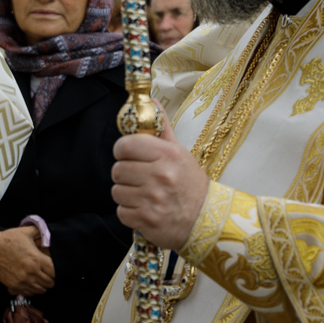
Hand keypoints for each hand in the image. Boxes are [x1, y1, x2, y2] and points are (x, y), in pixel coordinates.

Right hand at [0, 225, 54, 295]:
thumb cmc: (7, 239)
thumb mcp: (24, 232)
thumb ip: (39, 231)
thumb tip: (47, 232)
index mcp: (36, 259)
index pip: (55, 272)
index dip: (56, 271)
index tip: (53, 268)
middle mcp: (31, 272)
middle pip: (49, 283)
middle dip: (50, 279)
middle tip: (47, 274)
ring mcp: (23, 280)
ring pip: (41, 290)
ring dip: (42, 285)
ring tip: (39, 279)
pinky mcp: (14, 286)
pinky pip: (29, 293)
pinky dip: (32, 290)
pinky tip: (30, 283)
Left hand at [111, 117, 208, 250]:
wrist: (207, 220)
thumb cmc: (191, 185)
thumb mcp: (180, 153)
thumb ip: (162, 129)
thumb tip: (151, 102)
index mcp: (168, 155)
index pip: (125, 145)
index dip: (123, 151)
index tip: (129, 156)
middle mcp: (160, 175)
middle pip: (117, 170)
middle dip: (125, 175)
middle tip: (140, 178)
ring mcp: (153, 199)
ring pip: (117, 191)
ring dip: (127, 194)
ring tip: (144, 195)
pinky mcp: (147, 219)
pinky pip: (121, 212)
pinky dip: (130, 212)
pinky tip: (145, 209)